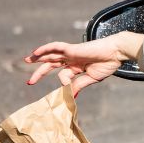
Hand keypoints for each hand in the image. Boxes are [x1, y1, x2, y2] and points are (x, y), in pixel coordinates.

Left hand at [24, 32, 143, 95]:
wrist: (116, 53)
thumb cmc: (107, 63)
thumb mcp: (91, 78)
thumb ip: (79, 84)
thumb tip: (71, 94)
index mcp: (77, 66)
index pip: (63, 74)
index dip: (62, 84)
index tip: (67, 92)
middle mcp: (72, 58)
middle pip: (52, 64)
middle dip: (40, 71)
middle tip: (30, 81)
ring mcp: (71, 53)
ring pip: (50, 54)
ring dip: (38, 57)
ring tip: (27, 60)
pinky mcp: (71, 48)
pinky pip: (54, 47)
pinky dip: (44, 49)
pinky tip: (36, 53)